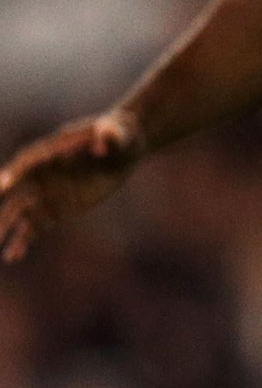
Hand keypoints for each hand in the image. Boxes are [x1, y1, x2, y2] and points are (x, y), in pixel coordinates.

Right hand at [0, 110, 142, 263]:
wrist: (122, 148)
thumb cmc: (117, 133)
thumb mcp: (117, 131)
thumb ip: (109, 134)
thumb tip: (104, 142)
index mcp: (50, 152)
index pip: (26, 163)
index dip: (14, 173)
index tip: (2, 185)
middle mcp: (42, 174)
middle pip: (14, 191)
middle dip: (1, 203)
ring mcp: (48, 193)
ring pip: (20, 213)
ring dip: (6, 227)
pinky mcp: (57, 208)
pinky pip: (35, 227)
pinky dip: (23, 240)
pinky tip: (13, 256)